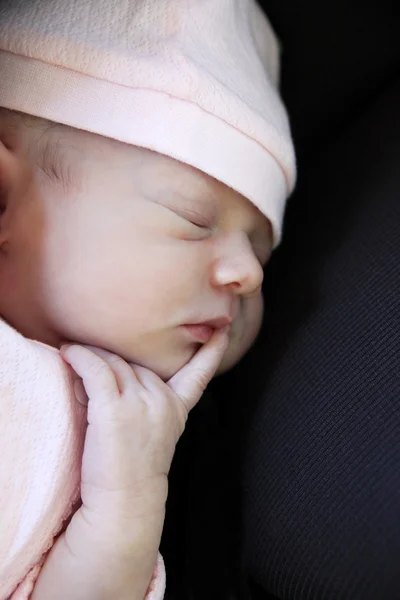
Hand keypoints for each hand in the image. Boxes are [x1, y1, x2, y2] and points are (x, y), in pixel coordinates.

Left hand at [60, 327, 229, 523]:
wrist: (124, 504)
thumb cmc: (131, 472)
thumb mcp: (151, 433)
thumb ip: (142, 402)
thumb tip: (105, 370)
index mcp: (177, 409)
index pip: (198, 374)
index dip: (212, 353)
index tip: (222, 332)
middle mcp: (163, 400)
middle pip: (135, 362)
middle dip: (113, 361)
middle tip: (90, 369)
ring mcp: (140, 403)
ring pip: (114, 362)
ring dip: (91, 357)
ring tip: (73, 357)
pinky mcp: (114, 409)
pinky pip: (94, 369)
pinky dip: (79, 357)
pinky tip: (68, 353)